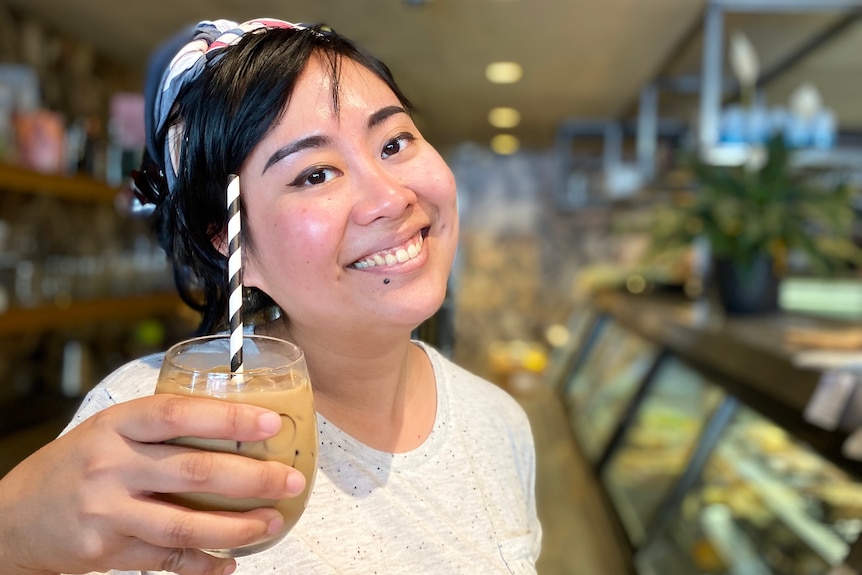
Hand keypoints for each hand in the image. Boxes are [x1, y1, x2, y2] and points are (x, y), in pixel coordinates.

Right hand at [0, 394, 306, 574]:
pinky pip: (167, 559)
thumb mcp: (111, 430)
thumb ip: (162, 428)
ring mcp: (108, 512)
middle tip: (291, 480)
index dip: (228, 419)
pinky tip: (229, 561)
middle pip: (194, 472)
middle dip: (252, 479)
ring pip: (186, 523)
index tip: (270, 424)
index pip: (178, 415)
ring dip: (238, 526)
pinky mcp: (107, 551)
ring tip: (273, 521)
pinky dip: (204, 563)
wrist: (14, 517)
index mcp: (117, 426)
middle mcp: (111, 466)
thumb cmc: (77, 464)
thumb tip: (236, 424)